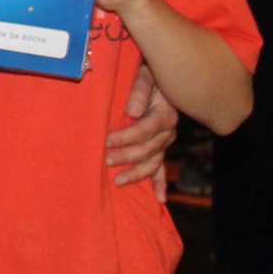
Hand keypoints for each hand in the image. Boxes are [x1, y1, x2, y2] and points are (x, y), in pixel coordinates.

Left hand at [107, 64, 176, 200]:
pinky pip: (161, 168)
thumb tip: (131, 112)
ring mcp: (165, 142)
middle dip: (126, 156)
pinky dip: (160, 184)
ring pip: (153, 163)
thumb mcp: (145, 75)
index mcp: (165, 114)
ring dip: (136, 174)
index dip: (125, 138)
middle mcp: (168, 132)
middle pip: (148, 150)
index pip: (144, 131)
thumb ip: (140, 90)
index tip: (106, 140)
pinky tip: (160, 199)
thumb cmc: (150, 73)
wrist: (161, 76)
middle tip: (104, 160)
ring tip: (118, 181)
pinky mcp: (160, 148)